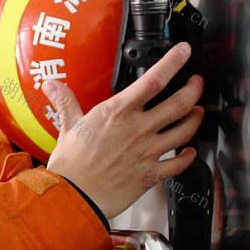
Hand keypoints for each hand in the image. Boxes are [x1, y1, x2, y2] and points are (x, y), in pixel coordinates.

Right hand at [44, 42, 204, 218]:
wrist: (73, 197)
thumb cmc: (70, 165)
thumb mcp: (67, 127)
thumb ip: (66, 102)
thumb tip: (52, 85)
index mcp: (117, 113)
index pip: (153, 80)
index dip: (173, 62)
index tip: (183, 52)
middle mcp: (138, 129)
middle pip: (180, 103)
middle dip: (194, 89)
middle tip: (197, 83)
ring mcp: (148, 152)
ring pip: (185, 130)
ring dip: (195, 119)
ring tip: (197, 112)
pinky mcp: (151, 174)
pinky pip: (180, 163)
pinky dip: (188, 156)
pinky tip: (189, 152)